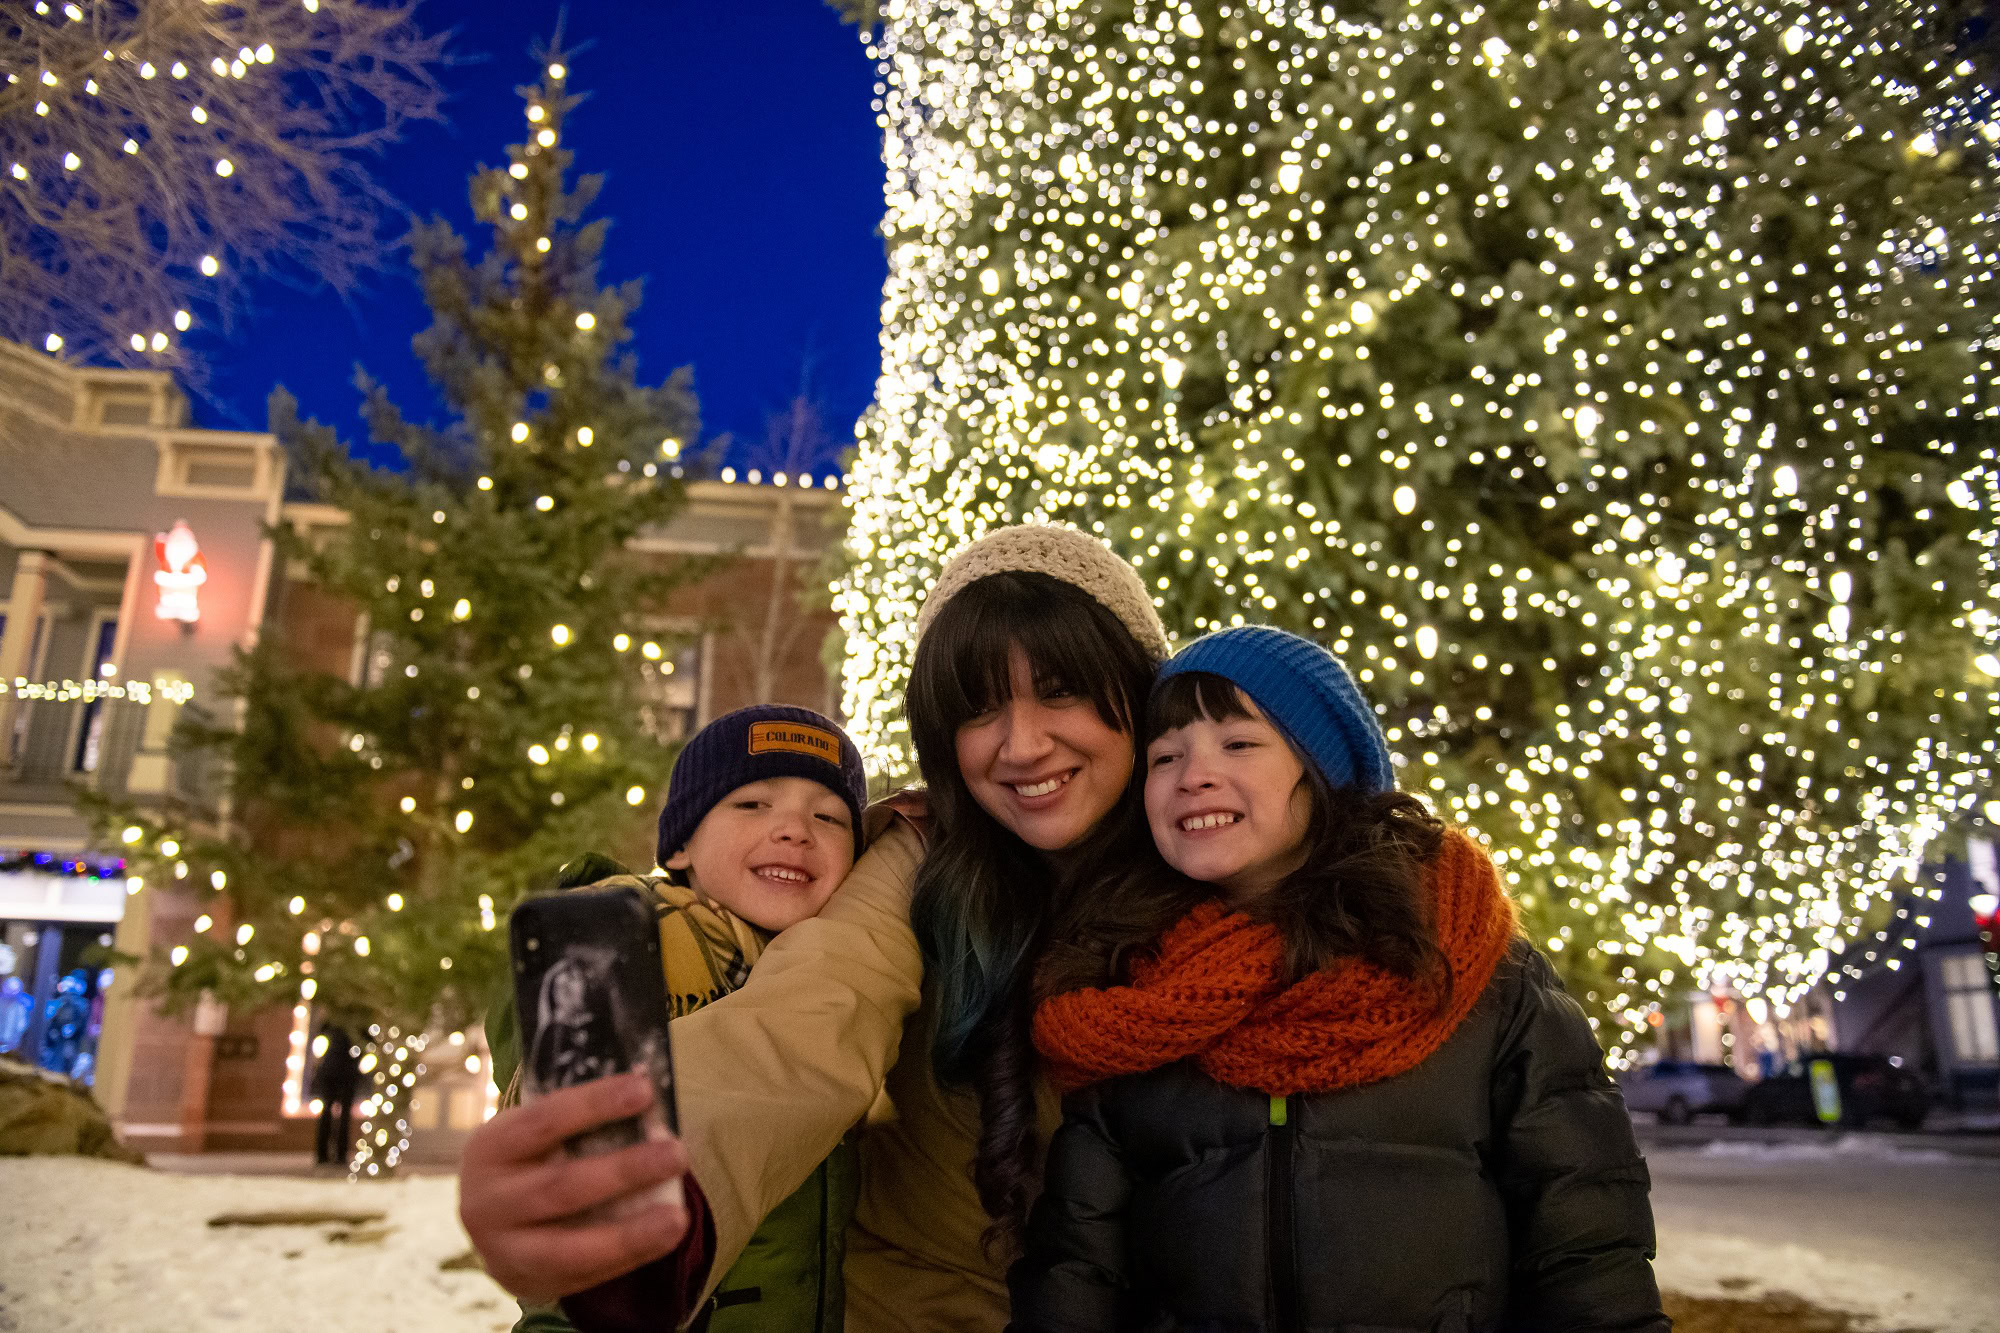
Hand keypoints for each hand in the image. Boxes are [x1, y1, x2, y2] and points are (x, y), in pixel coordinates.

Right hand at [458, 1071, 691, 1303]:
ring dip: (630, 1232)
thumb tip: (650, 1104)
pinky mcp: (524, 1284)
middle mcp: (487, 1202)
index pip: (543, 1121)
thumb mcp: (537, 1135)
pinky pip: (581, 1276)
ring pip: (570, 1248)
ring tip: (677, 1217)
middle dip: (624, 1171)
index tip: (644, 1089)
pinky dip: (627, 1258)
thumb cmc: (531, 1160)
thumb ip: (581, 1123)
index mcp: (490, 1148)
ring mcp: (501, 1250)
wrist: (492, 1220)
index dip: (594, 1105)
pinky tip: (662, 1240)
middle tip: (676, 1154)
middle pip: (561, 1187)